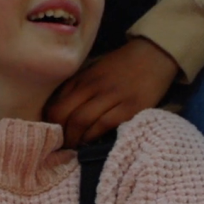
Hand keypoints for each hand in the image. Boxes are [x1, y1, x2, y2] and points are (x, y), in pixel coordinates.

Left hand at [45, 38, 178, 147]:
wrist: (154, 55)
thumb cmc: (121, 66)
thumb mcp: (93, 72)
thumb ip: (76, 88)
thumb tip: (57, 112)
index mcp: (82, 79)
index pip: (56, 105)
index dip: (49, 124)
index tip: (50, 135)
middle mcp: (93, 87)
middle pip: (65, 114)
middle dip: (60, 135)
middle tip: (61, 146)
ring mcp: (112, 97)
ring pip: (82, 121)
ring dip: (74, 139)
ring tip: (74, 148)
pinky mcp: (130, 107)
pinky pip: (104, 125)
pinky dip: (93, 136)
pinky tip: (91, 142)